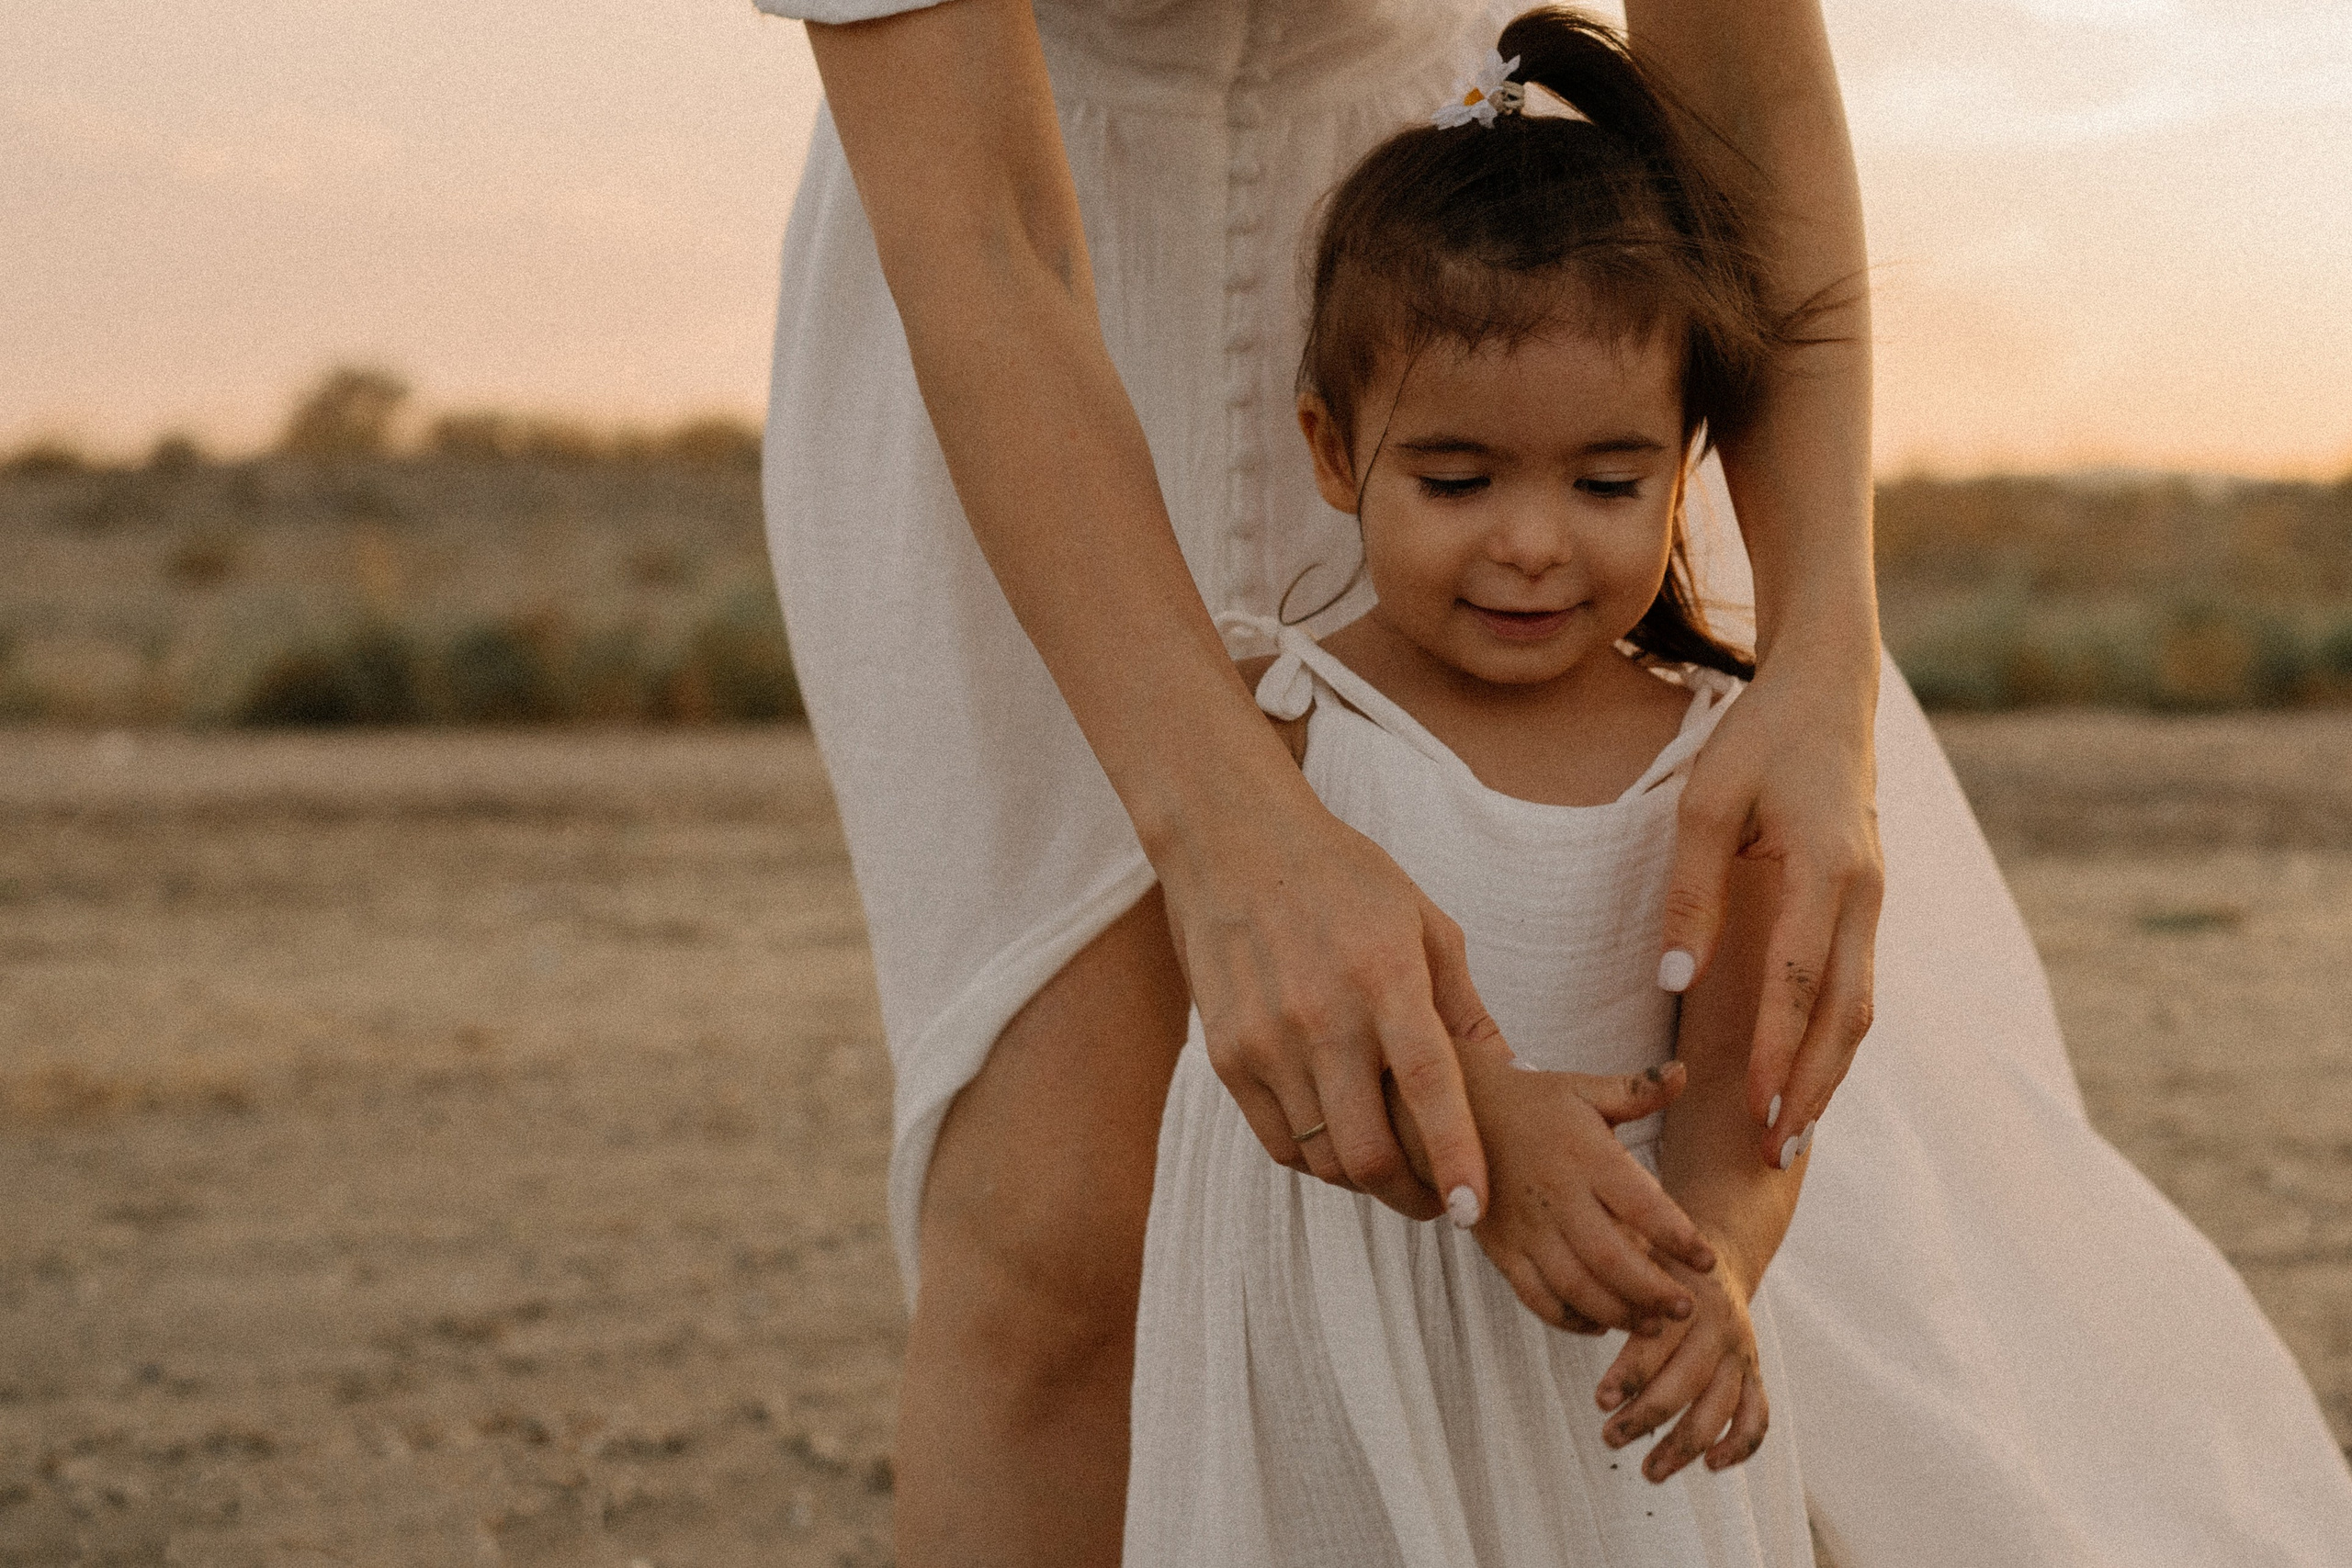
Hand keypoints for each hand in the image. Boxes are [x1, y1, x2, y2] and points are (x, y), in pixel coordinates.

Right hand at [1165, 783, 1490, 1222]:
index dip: (1455, 1156)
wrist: (1233, 844)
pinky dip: (1317, 1160)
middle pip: (1368, 1150)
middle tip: (1438, 1201)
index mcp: (1384, 976)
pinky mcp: (1227, 1055)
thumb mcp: (1424, 925)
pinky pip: (1280, 1142)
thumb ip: (1465, 1009)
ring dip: (1365, 1180)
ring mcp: (1266, 1039)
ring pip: (1323, 1159)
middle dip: (1412, 1195)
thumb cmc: (1344, 880)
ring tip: (1393, 1166)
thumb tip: (1518, 1078)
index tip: (1473, 1210)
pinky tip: (1340, 1139)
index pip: (1427, 1086)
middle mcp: (1321, 1014)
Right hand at [1388, 1040, 1719, 1333]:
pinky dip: (1570, 1320)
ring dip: (1617, 1312)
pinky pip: (1536, 1296)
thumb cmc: (1534, 1102)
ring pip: (1574, 1285)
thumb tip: (1685, 1072)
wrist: (1451, 1112)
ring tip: (1653, 1323)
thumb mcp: (1583, 1087)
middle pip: (1609, 1257)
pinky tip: (1599, 1324)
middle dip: (1652, 1290)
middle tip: (1686, 1307)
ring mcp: (1525, 1226)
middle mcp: (1556, 1194)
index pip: (1641, 1202)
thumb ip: (1637, 1088)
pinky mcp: (1501, 1248)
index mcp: (1584, 1154)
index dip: (1678, 1236)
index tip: (1708, 1259)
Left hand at [1594, 1238, 1769, 1482]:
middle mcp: (1719, 1328)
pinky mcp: (1753, 1373)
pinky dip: (1741, 1445)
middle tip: (1609, 1439)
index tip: (1600, 1401)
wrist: (1712, 1257)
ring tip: (1649, 1471)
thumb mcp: (1635, 1258)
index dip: (1629, 1375)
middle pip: (1686, 1382)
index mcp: (1686, 1299)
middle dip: (1645, 1417)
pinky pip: (1756, 1414)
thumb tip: (1579, 1305)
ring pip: (1719, 1408)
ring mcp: (1740, 1353)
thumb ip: (1614, 1285)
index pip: (1658, 1344)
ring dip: (1684, 1445)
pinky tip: (1711, 1465)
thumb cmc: (1654, 1266)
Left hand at [1658, 658, 1882, 1166]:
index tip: (1754, 1105)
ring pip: (1859, 1005)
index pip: (1799, 979)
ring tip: (1793, 1134)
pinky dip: (1834, 1035)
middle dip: (1813, 1086)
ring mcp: (1874, 900)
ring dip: (1828, 1071)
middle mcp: (1864, 894)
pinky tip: (1805, 1074)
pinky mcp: (1866, 902)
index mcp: (1827, 869)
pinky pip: (1855, 982)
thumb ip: (1690, 893)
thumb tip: (1672, 979)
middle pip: (1845, 1011)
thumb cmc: (1759, 739)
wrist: (1830, 691)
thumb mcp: (1704, 803)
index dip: (1777, 1047)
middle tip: (1779, 1154)